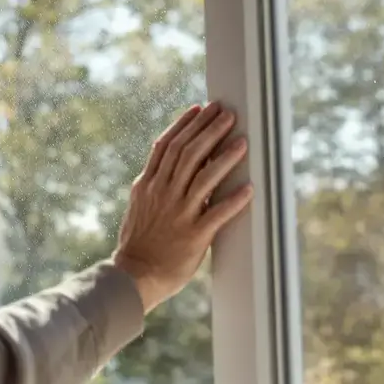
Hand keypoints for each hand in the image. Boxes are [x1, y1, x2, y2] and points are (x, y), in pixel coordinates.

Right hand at [111, 102, 253, 313]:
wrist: (134, 274)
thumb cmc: (139, 241)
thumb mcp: (140, 203)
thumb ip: (155, 181)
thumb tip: (168, 159)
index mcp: (148, 184)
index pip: (167, 145)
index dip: (185, 124)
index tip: (201, 108)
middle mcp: (162, 194)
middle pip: (187, 153)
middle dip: (209, 130)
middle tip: (227, 114)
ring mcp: (178, 214)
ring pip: (203, 178)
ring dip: (225, 157)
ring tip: (242, 141)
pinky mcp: (193, 235)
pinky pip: (217, 214)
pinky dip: (234, 200)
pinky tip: (249, 188)